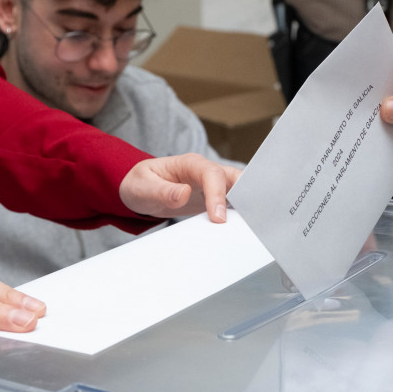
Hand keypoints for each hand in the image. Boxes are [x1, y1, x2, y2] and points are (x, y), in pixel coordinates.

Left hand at [119, 154, 238, 221]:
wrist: (140, 190)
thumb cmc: (140, 184)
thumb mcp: (143, 187)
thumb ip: (162, 191)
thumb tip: (184, 193)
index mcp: (189, 164)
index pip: (212, 174)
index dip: (218, 194)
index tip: (218, 218)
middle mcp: (205, 171)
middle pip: (234, 177)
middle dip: (245, 194)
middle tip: (250, 218)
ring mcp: (212, 184)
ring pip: (238, 189)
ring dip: (246, 204)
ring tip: (252, 225)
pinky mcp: (214, 197)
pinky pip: (232, 202)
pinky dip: (239, 213)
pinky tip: (242, 228)